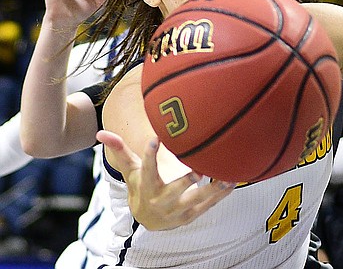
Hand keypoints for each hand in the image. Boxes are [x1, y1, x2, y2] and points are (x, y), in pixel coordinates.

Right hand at [97, 130, 235, 230]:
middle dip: (185, 182)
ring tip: (226, 177)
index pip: (146, 169)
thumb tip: (100, 132)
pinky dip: (220, 195)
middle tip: (199, 170)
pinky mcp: (190, 216)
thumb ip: (120, 150)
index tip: (154, 138)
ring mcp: (176, 210)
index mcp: (146, 186)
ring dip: (212, 190)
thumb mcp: (131, 170)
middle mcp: (160, 200)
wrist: (148, 218)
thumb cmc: (141, 186)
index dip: (149, 154)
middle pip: (173, 191)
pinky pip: (208, 206)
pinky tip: (233, 183)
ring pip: (195, 201)